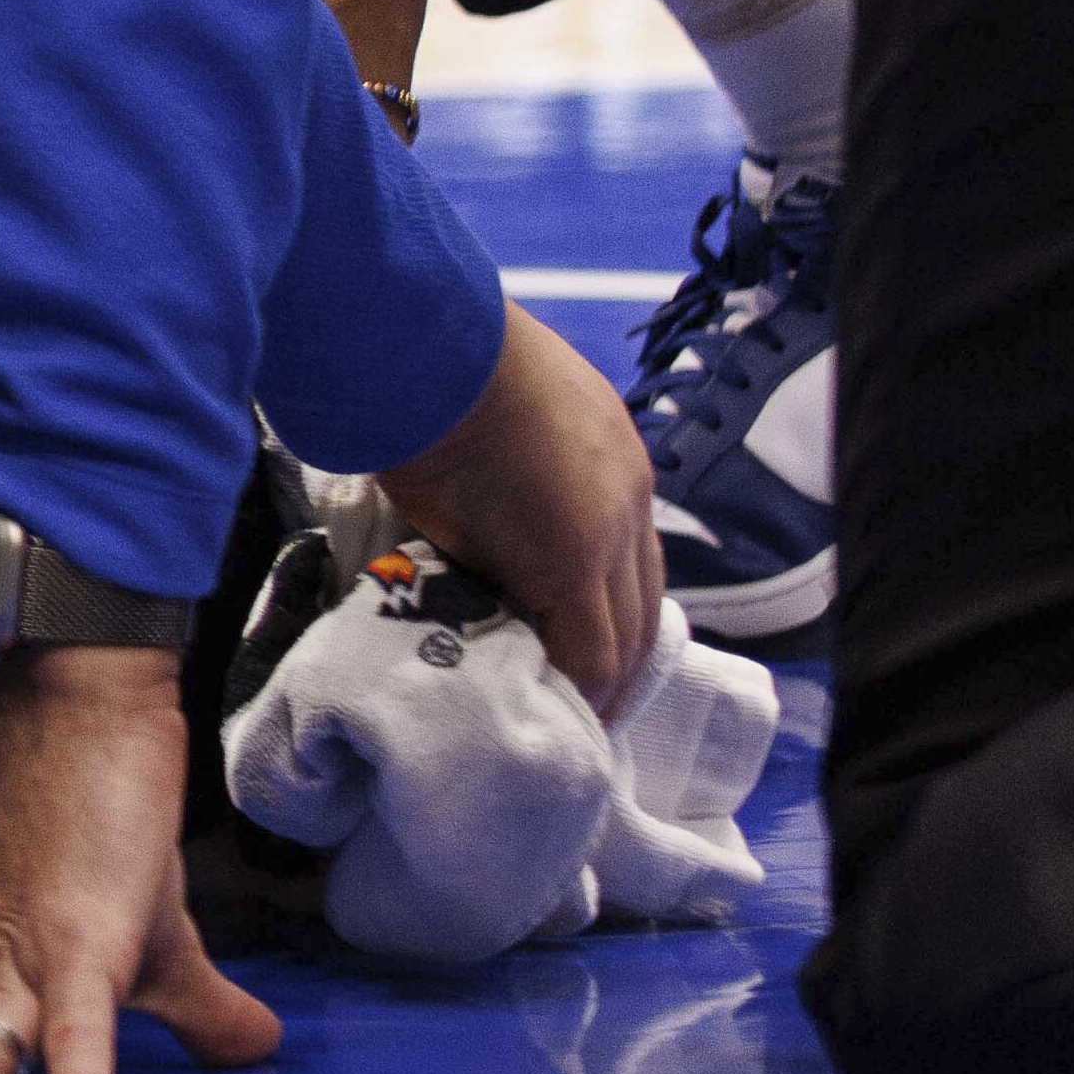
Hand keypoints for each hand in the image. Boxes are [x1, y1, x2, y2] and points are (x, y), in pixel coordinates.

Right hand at [378, 301, 662, 719]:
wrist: (429, 350)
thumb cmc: (435, 370)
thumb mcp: (488, 416)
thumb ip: (497, 467)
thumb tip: (460, 507)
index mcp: (612, 457)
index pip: (632, 559)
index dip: (610, 612)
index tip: (580, 654)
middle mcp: (627, 498)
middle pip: (643, 606)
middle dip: (617, 662)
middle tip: (578, 707)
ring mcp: (607, 531)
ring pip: (626, 637)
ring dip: (597, 685)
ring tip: (560, 724)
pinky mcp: (571, 565)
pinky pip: (588, 651)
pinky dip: (573, 687)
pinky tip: (543, 709)